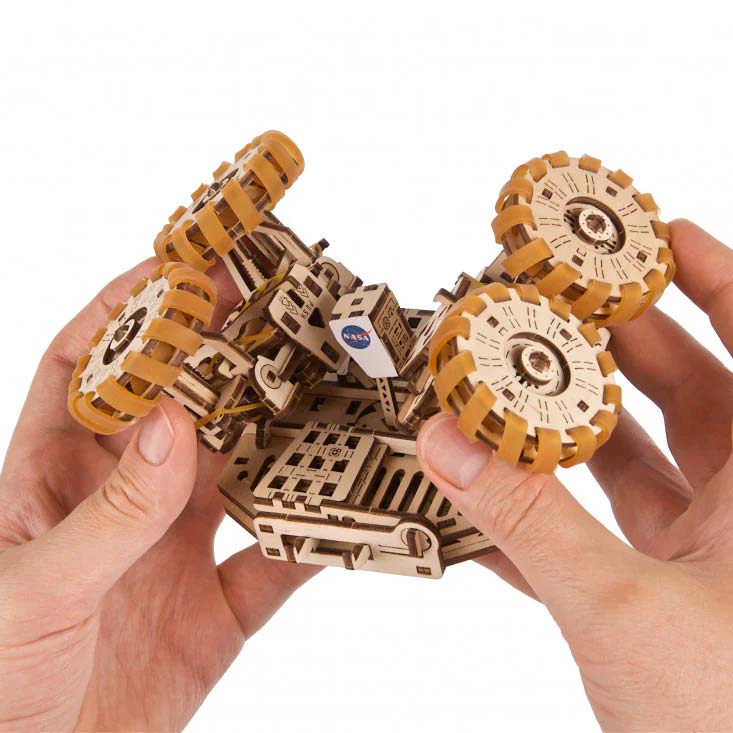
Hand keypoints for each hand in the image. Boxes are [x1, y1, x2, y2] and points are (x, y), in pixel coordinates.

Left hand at [0, 260, 316, 731]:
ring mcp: (173, 555)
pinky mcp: (216, 611)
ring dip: (284, 443)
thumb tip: (172, 425)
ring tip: (330, 401)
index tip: (176, 270)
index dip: (123, 313)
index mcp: (53, 481)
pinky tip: (349, 520)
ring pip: (243, 478)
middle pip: (183, 410)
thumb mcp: (34, 589)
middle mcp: (122, 504)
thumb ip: (109, 513)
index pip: (84, 370)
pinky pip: (277, 568)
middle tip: (279, 317)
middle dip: (226, 361)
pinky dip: (315, 546)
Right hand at [417, 220, 732, 730]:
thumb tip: (449, 447)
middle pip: (687, 391)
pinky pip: (600, 528)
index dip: (718, 282)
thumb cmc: (732, 722)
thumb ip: (528, 522)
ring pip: (635, 458)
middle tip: (557, 302)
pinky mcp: (658, 593)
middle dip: (620, 342)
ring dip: (572, 423)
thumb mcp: (626, 608)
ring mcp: (701, 554)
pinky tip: (493, 495)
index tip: (662, 235)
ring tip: (512, 381)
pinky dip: (548, 509)